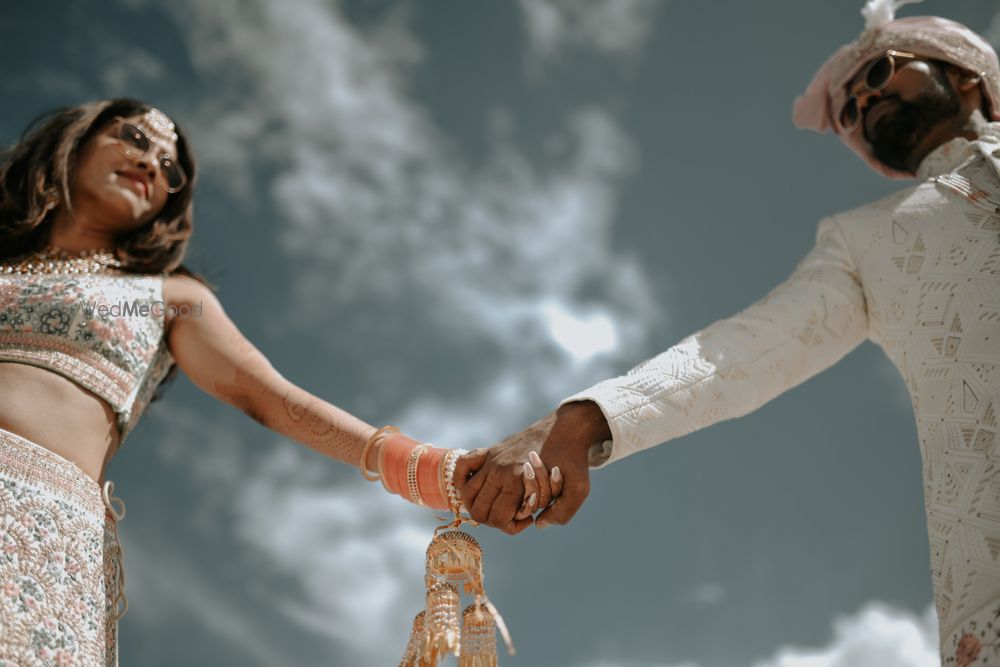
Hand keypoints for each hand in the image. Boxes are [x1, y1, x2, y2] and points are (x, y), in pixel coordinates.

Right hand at [454, 401, 609, 533]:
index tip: (529, 519)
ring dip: (478, 507)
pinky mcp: (491, 450)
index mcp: (518, 480)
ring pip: (467, 494)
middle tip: (513, 515)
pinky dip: (461, 481)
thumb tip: (538, 524)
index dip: (512, 527)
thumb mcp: (579, 490)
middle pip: (479, 511)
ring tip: (498, 506)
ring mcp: (492, 459)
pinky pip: (462, 465)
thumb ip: (562, 514)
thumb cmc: (574, 460)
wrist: (568, 428)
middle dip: (496, 521)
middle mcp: (499, 469)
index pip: (499, 518)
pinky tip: (476, 489)